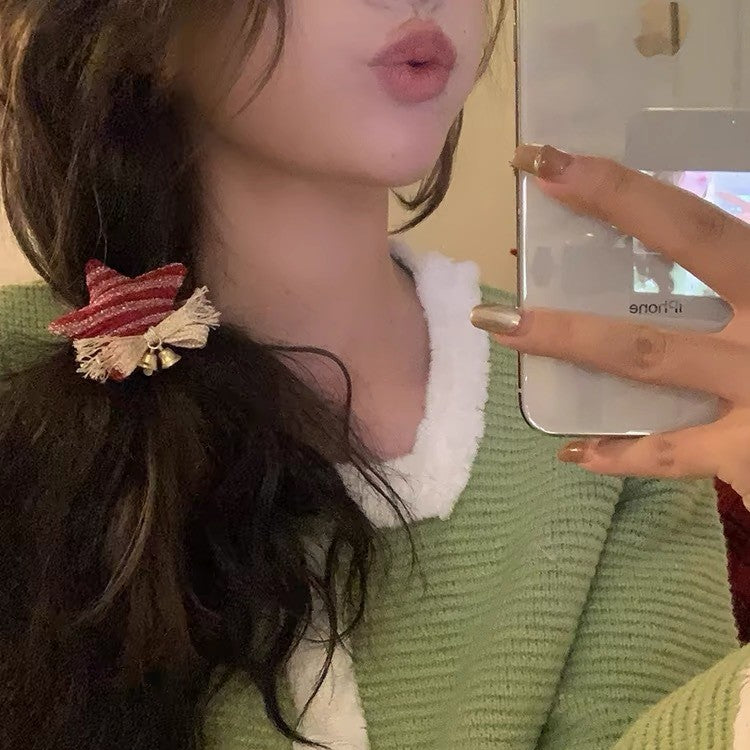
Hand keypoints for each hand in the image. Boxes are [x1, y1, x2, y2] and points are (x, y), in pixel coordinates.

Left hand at [472, 145, 749, 501]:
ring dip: (570, 341)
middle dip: (598, 231)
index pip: (690, 220)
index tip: (547, 160)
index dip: (617, 189)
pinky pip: (671, 457)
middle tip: (521, 215)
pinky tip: (574, 454)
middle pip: (673, 267)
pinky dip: (620, 457)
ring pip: (646, 361)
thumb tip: (713, 233)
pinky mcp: (749, 455)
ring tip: (503, 328)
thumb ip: (738, 258)